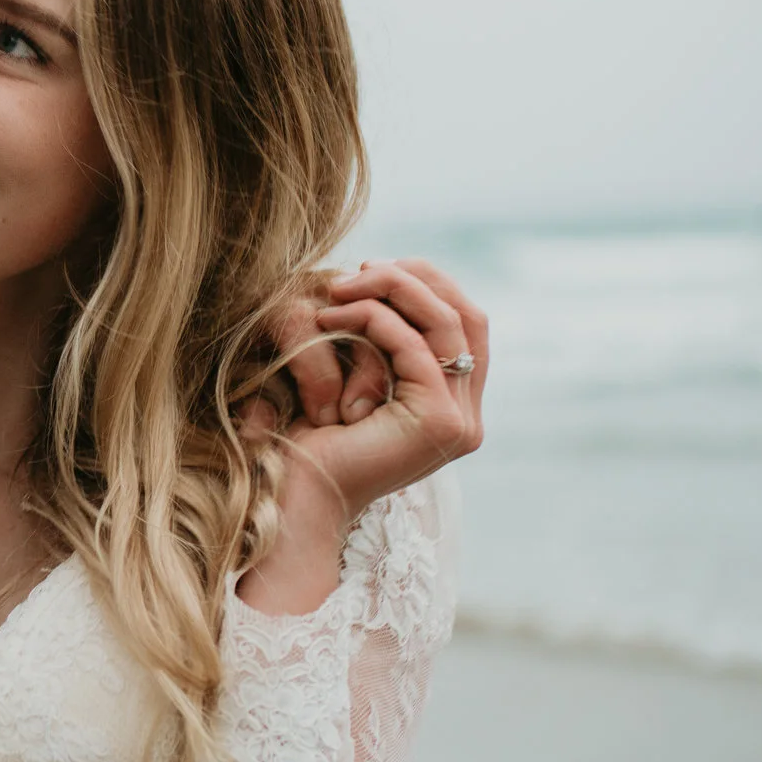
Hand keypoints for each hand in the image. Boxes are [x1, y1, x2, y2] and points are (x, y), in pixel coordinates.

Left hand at [289, 257, 488, 527]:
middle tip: (362, 266)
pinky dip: (374, 320)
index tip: (374, 266)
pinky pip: (413, 348)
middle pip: (468, 316)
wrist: (293, 495)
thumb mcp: (355, 373)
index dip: (428, 283)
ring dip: (392, 291)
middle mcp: (467, 417)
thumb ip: (386, 339)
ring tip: (339, 285)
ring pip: (446, 323)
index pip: (466, 323)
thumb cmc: (309, 438)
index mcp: (455, 406)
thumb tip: (394, 276)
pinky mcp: (440, 423)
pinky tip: (331, 315)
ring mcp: (460, 423)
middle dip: (416, 279)